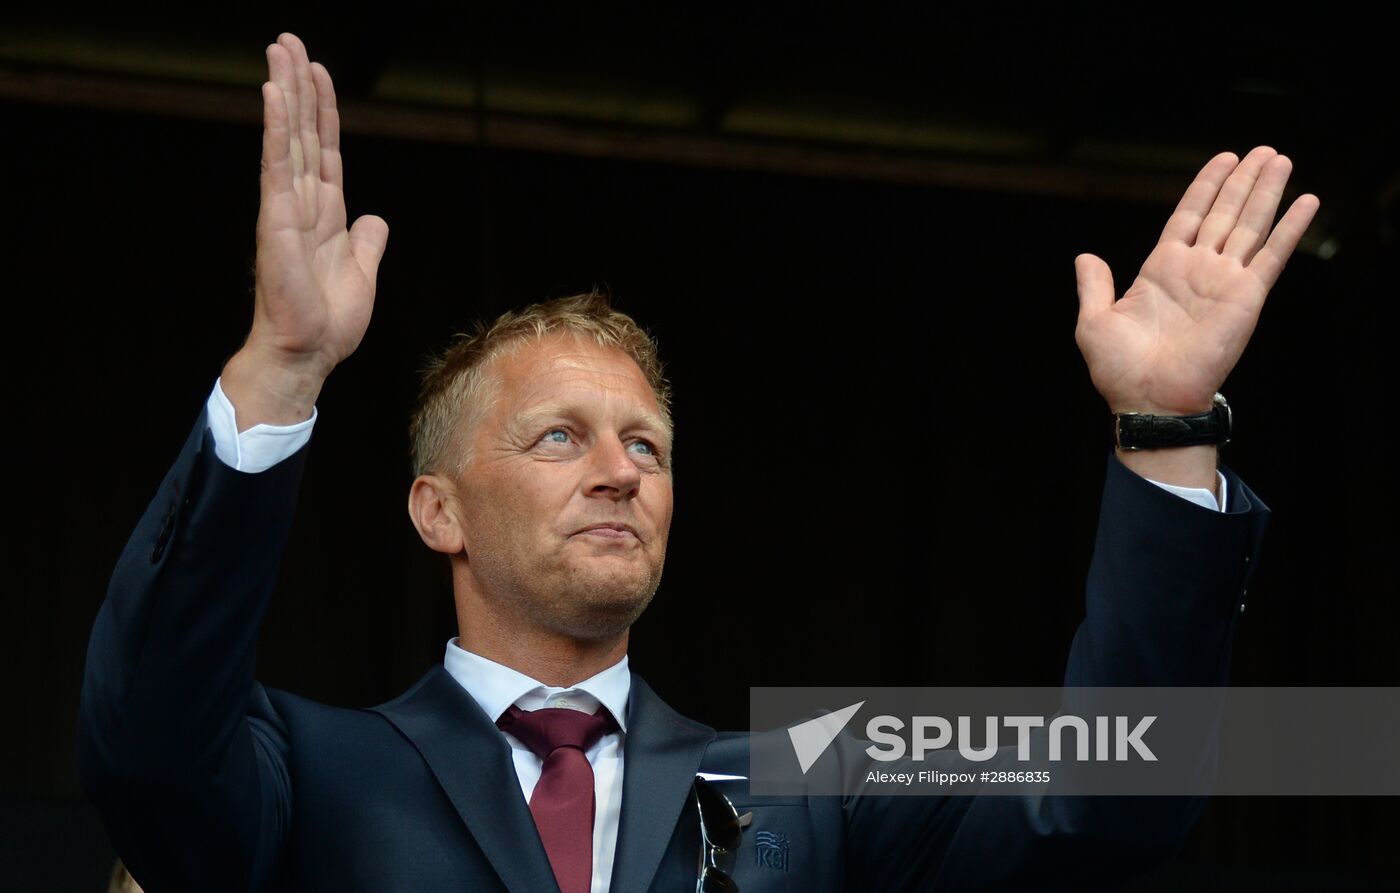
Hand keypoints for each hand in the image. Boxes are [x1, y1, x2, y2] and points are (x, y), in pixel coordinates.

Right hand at [223, 33, 388, 426]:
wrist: (309, 353)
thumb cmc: (329, 321)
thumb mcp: (362, 273)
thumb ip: (367, 241)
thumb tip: (374, 218)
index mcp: (325, 213)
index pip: (325, 149)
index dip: (323, 110)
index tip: (317, 70)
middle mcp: (302, 203)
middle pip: (304, 133)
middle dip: (299, 86)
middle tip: (288, 40)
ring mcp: (286, 208)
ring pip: (289, 139)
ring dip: (286, 93)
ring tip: (279, 50)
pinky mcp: (276, 220)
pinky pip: (277, 166)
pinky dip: (278, 129)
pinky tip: (275, 95)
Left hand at [1074, 146, 1318, 415]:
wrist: (1148, 400)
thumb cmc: (1120, 370)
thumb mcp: (1094, 321)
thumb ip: (1094, 286)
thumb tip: (1085, 258)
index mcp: (1161, 270)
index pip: (1188, 216)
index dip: (1205, 187)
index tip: (1223, 159)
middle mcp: (1196, 270)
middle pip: (1224, 212)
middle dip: (1242, 180)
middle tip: (1262, 150)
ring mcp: (1223, 281)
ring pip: (1249, 225)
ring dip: (1266, 191)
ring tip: (1279, 159)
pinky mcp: (1246, 297)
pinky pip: (1273, 255)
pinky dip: (1291, 228)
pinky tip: (1306, 201)